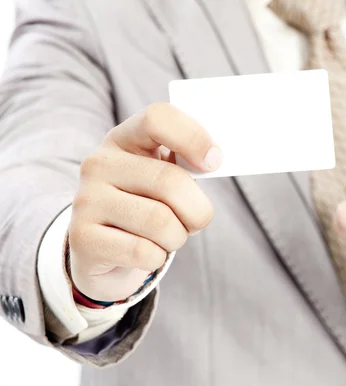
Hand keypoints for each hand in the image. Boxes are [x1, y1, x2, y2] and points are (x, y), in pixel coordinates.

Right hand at [69, 103, 220, 301]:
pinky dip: (157, 258)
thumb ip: (186, 164)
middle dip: (197, 210)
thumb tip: (213, 159)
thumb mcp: (164, 178)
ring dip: (177, 237)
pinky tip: (147, 253)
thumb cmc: (146, 207)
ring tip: (168, 237)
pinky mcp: (82, 238)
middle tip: (195, 220)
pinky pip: (143, 252)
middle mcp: (99, 163)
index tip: (214, 162)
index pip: (158, 118)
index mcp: (124, 139)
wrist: (103, 252)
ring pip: (160, 222)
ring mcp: (86, 200)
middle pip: (170, 181)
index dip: (194, 138)